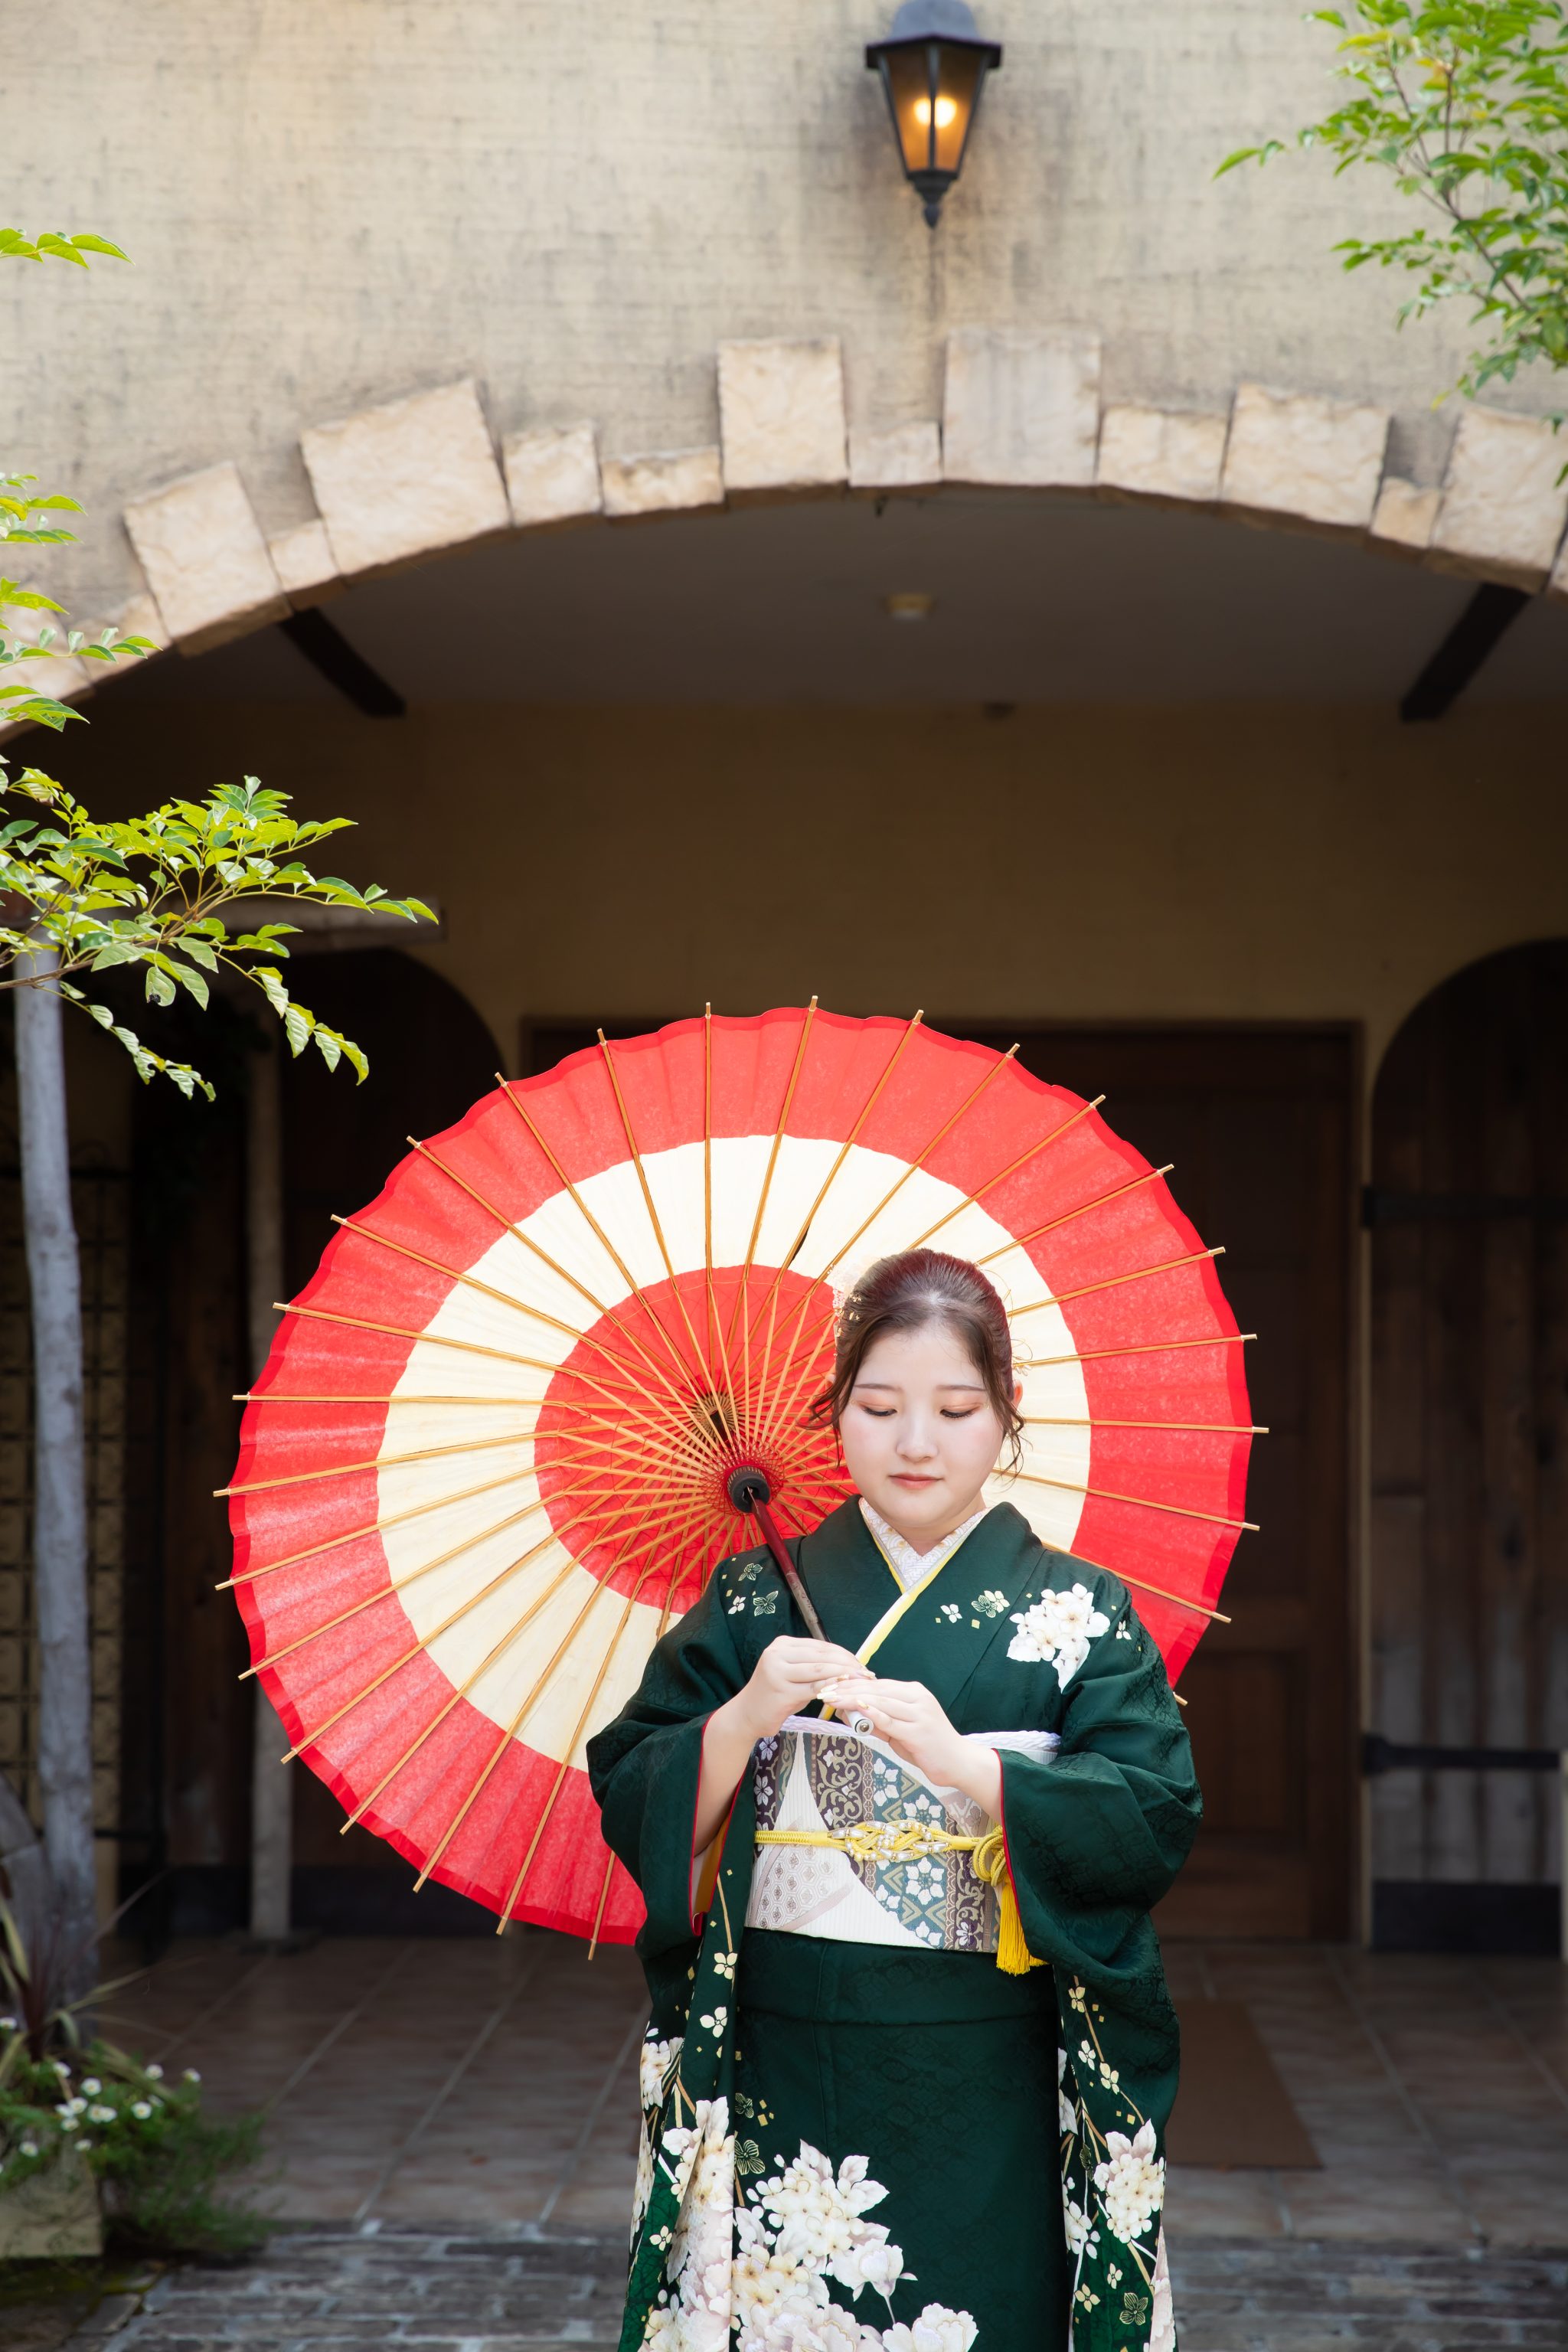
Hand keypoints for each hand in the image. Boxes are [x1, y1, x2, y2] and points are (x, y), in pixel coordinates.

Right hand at [692, 1638, 869, 1859]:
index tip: (861, 1664)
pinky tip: (845, 1695)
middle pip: (823, 1655)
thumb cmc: (773, 1697)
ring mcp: (778, 1671)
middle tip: (867, 1674)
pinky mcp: (781, 1691)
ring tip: (861, 1684)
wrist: (746, 1716)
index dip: (844, 1654)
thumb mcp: (793, 1675)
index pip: (821, 1646)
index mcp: (783, 1645)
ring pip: (821, 1670)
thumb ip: (814, 1667)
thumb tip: (848, 1665)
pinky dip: (832, 1690)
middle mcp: (778, 1653)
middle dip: (848, 1665)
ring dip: (845, 1677)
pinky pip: (814, 1688)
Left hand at [820, 1676, 1001, 1816]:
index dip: (851, 1683)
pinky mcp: (919, 1731)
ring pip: (881, 1701)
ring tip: (832, 1699)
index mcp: (913, 1692)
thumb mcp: (900, 1731)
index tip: (830, 1685)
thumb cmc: (928, 1747)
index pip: (876, 1684)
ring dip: (853, 1699)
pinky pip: (892, 1720)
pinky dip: (874, 1713)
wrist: (958, 1763)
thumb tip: (851, 1712)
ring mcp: (919, 1713)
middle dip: (847, 1688)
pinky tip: (859, 1709)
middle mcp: (917, 1697)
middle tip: (824, 1690)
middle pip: (876, 1689)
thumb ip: (878, 1721)